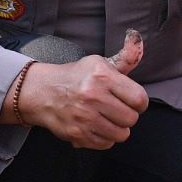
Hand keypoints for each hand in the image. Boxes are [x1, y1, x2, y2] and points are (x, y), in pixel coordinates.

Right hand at [16, 30, 148, 148]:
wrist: (43, 92)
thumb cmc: (76, 77)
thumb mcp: (99, 63)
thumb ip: (124, 58)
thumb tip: (136, 37)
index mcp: (102, 76)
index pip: (139, 99)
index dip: (139, 102)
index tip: (131, 101)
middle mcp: (94, 97)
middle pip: (131, 118)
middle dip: (126, 115)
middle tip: (115, 109)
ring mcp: (85, 117)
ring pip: (121, 134)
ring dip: (117, 128)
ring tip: (106, 118)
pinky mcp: (78, 134)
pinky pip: (106, 144)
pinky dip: (104, 137)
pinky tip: (96, 126)